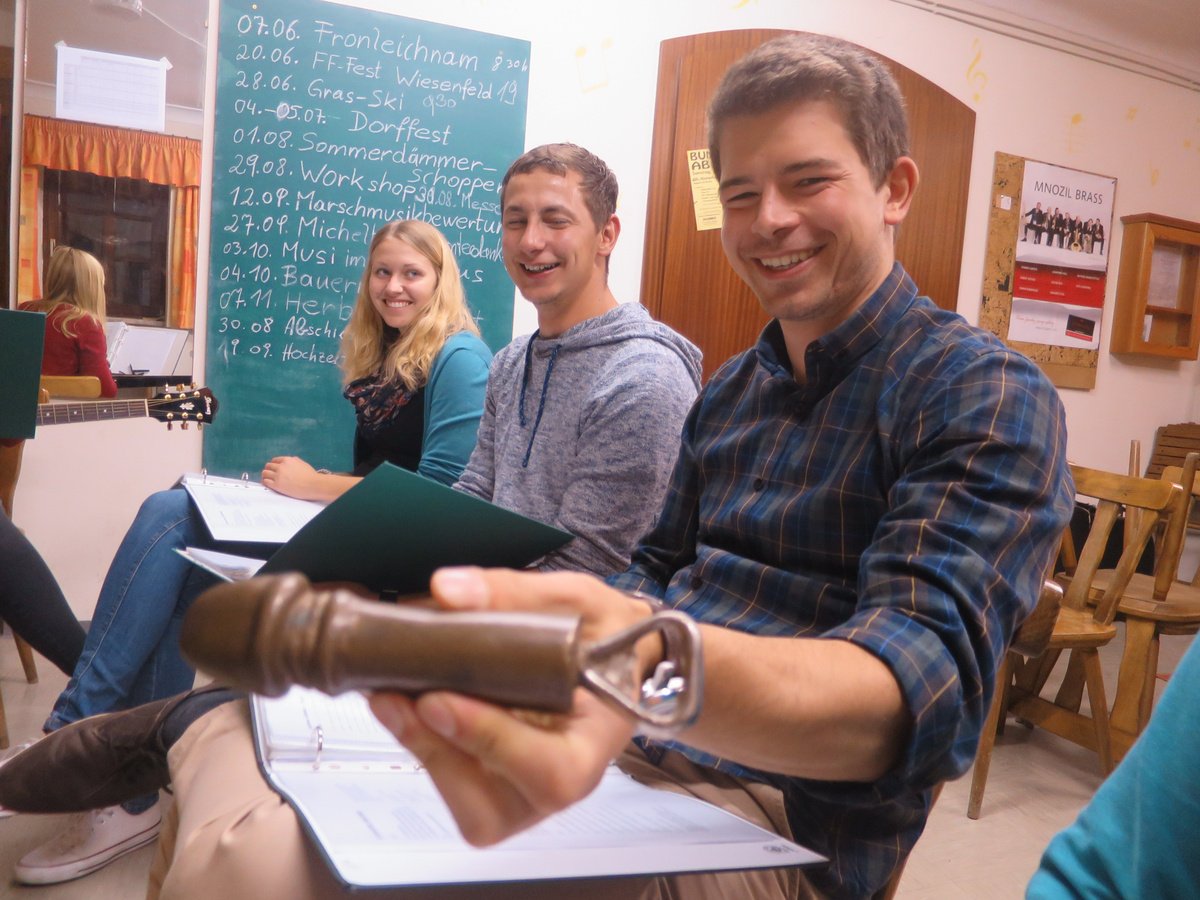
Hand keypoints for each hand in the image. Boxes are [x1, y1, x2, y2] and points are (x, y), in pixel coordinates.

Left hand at [261, 455, 320, 498]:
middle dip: (268, 470)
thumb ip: (294, 461)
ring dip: (265, 475)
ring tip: (267, 479)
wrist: (313, 485)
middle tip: (270, 474)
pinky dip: (265, 482)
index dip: (273, 465)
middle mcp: (281, 467)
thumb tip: (290, 460)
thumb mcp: (302, 463)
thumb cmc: (310, 475)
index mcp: (287, 460)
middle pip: (268, 466)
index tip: (273, 469)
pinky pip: (265, 482)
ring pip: (265, 473)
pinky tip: (267, 484)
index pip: (275, 460)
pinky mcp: (277, 485)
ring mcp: (278, 476)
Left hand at [368, 567, 651, 845]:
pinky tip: (399, 702)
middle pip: (495, 808)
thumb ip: (517, 593)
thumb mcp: (578, 599)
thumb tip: (446, 590)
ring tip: (389, 697)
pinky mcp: (495, 783)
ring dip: (420, 750)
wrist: (612, 652)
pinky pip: (450, 781)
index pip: (552, 772)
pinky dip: (419, 744)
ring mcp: (526, 793)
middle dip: (437, 752)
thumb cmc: (606, 634)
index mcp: (598, 743)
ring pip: (464, 804)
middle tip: (395, 698)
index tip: (438, 700)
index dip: (491, 743)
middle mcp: (564, 783)